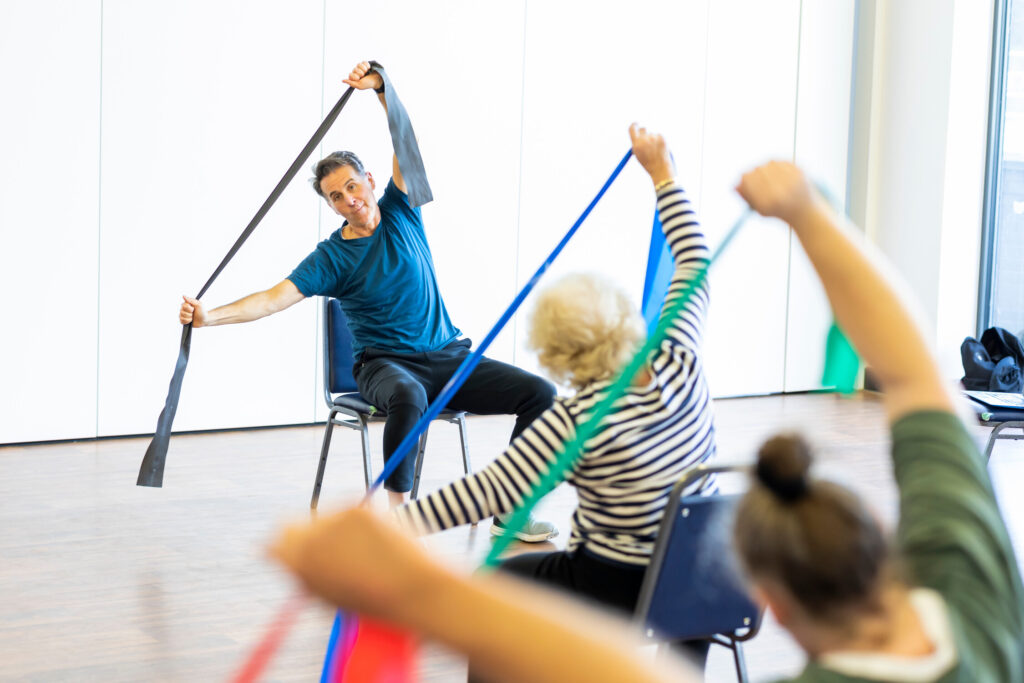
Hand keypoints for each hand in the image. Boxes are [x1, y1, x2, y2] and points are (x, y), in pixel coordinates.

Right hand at [179, 295, 206, 326]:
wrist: (204, 320)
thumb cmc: (202, 311)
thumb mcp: (198, 304)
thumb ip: (191, 300)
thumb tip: (183, 296)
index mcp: (186, 304)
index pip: (183, 306)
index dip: (189, 308)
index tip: (193, 309)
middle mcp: (183, 309)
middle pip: (182, 312)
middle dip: (189, 314)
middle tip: (193, 313)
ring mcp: (182, 315)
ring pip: (181, 317)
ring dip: (189, 318)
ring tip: (192, 317)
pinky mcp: (182, 320)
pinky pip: (181, 321)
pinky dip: (187, 321)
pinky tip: (190, 321)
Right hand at [269, 506, 437, 619]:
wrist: (416, 590)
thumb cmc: (377, 604)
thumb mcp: (331, 598)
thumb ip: (307, 578)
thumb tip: (294, 562)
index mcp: (299, 568)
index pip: (275, 545)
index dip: (286, 548)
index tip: (297, 551)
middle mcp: (308, 541)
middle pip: (290, 523)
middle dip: (306, 533)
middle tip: (330, 546)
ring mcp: (331, 521)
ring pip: (323, 515)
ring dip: (335, 527)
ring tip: (365, 552)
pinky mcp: (355, 507)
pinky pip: (347, 508)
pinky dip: (358, 519)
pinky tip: (376, 539)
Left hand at [342, 60, 382, 91]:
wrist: (377, 80)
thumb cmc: (368, 84)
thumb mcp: (359, 85)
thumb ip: (351, 83)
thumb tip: (342, 80)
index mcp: (354, 78)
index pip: (350, 74)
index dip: (355, 76)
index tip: (359, 79)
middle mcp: (356, 73)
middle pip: (354, 69)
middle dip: (360, 73)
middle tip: (364, 76)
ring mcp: (361, 68)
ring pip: (358, 64)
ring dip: (363, 69)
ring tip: (367, 72)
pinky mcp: (365, 64)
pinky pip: (363, 62)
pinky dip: (367, 65)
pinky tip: (369, 68)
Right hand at [629, 123, 674, 185]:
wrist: (660, 169)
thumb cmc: (648, 164)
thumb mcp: (638, 154)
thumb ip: (637, 144)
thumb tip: (637, 134)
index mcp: (636, 144)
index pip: (632, 128)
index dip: (634, 126)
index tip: (636, 125)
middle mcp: (644, 139)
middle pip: (642, 129)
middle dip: (644, 132)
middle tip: (646, 136)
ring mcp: (653, 138)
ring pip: (652, 134)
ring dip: (653, 139)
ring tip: (655, 151)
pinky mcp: (661, 137)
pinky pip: (659, 136)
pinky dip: (659, 141)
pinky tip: (660, 149)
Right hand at [735, 161, 819, 224]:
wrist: (806, 212)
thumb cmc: (779, 211)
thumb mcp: (760, 209)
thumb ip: (746, 197)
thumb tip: (734, 185)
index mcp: (768, 201)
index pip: (747, 179)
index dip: (744, 179)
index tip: (745, 181)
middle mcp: (780, 190)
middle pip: (758, 169)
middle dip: (755, 173)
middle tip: (757, 178)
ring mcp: (792, 179)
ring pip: (769, 163)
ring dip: (767, 168)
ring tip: (771, 178)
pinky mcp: (800, 171)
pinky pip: (782, 161)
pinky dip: (778, 166)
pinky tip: (781, 175)